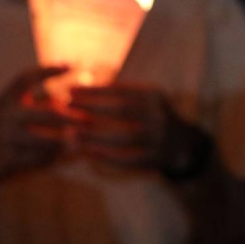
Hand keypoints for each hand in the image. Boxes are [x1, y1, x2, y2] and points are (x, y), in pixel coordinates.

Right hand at [0, 66, 70, 185]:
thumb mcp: (9, 108)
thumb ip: (35, 100)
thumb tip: (69, 89)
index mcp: (7, 99)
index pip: (27, 79)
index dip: (48, 71)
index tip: (71, 66)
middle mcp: (6, 115)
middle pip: (47, 113)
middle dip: (72, 116)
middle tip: (89, 118)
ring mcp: (5, 137)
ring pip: (44, 139)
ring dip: (64, 141)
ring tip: (79, 139)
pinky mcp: (6, 158)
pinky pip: (36, 159)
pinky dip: (51, 157)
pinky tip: (62, 156)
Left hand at [67, 83, 196, 171]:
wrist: (180, 143)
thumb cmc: (148, 116)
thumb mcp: (141, 98)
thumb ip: (116, 93)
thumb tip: (81, 84)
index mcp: (153, 96)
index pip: (121, 91)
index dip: (94, 91)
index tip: (69, 90)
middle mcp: (158, 115)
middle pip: (121, 111)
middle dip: (91, 108)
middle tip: (64, 108)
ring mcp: (158, 138)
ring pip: (123, 136)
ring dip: (94, 135)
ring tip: (69, 133)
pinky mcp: (154, 158)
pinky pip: (127, 158)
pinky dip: (105, 156)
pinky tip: (86, 153)